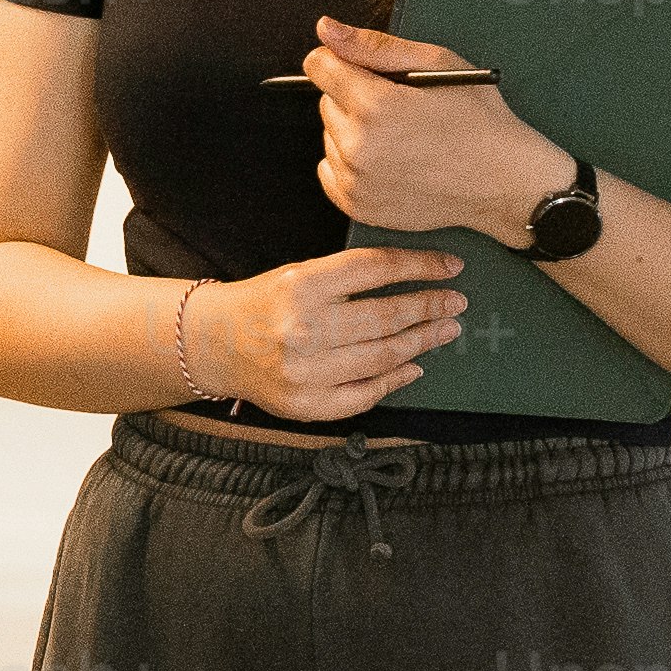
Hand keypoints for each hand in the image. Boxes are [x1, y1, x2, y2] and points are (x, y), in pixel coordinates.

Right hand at [181, 242, 469, 422]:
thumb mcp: (301, 274)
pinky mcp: (307, 404)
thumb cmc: (266, 303)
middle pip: (387, 316)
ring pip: (384, 357)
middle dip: (431, 308)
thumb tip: (417, 280)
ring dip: (423, 342)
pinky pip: (366, 394)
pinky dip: (396, 379)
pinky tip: (414, 367)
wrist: (214, 344)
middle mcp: (304, 328)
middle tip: (456, 303)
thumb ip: (350, 277)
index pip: (377, 269)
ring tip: (445, 330)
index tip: (451, 267)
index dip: (421, 266)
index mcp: (303, 285)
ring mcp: (306, 371)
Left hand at [300, 19, 578, 242]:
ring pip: (329, 137)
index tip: (364, 69)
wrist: (504, 181)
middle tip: (400, 106)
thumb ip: (374, 45)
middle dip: (354, 96)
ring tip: (400, 136)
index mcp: (375, 106)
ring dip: (353, 130)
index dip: (342, 60)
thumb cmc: (479, 122)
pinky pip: (330, 172)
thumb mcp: (437, 63)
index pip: (320, 67)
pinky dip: (350, 163)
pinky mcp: (359, 206)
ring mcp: (356, 181)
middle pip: (325, 101)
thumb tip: (327, 29)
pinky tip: (387, 159)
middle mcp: (358, 147)